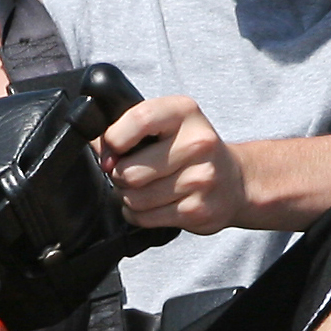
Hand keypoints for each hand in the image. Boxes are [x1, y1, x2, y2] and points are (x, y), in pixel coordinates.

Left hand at [101, 95, 247, 233]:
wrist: (236, 181)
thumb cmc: (192, 149)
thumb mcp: (168, 123)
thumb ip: (130, 127)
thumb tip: (94, 143)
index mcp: (185, 112)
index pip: (138, 120)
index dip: (113, 140)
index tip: (111, 149)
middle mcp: (197, 144)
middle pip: (130, 170)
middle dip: (119, 176)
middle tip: (130, 172)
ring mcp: (200, 179)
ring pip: (135, 198)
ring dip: (128, 197)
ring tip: (143, 188)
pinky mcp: (198, 210)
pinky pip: (146, 217)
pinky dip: (138, 214)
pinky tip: (152, 204)